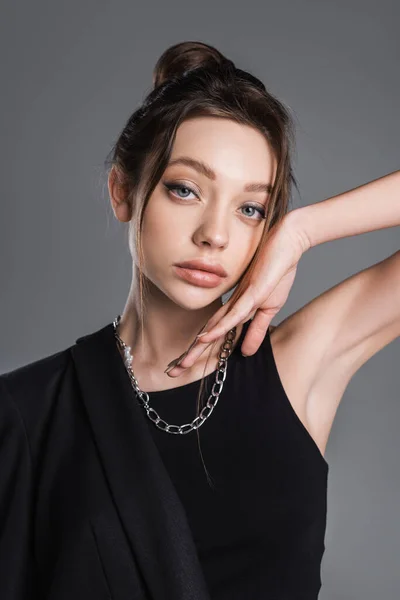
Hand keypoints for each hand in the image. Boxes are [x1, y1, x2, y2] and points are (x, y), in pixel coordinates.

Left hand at [166, 212, 309, 376]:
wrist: (287, 242)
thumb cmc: (278, 270)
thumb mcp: (269, 308)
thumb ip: (256, 330)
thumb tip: (245, 354)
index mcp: (235, 308)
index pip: (213, 334)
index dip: (199, 351)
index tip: (183, 365)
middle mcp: (232, 304)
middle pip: (208, 333)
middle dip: (191, 354)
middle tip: (172, 371)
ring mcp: (240, 298)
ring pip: (215, 327)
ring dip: (198, 346)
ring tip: (182, 363)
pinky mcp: (251, 293)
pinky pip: (233, 314)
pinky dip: (218, 327)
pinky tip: (204, 337)